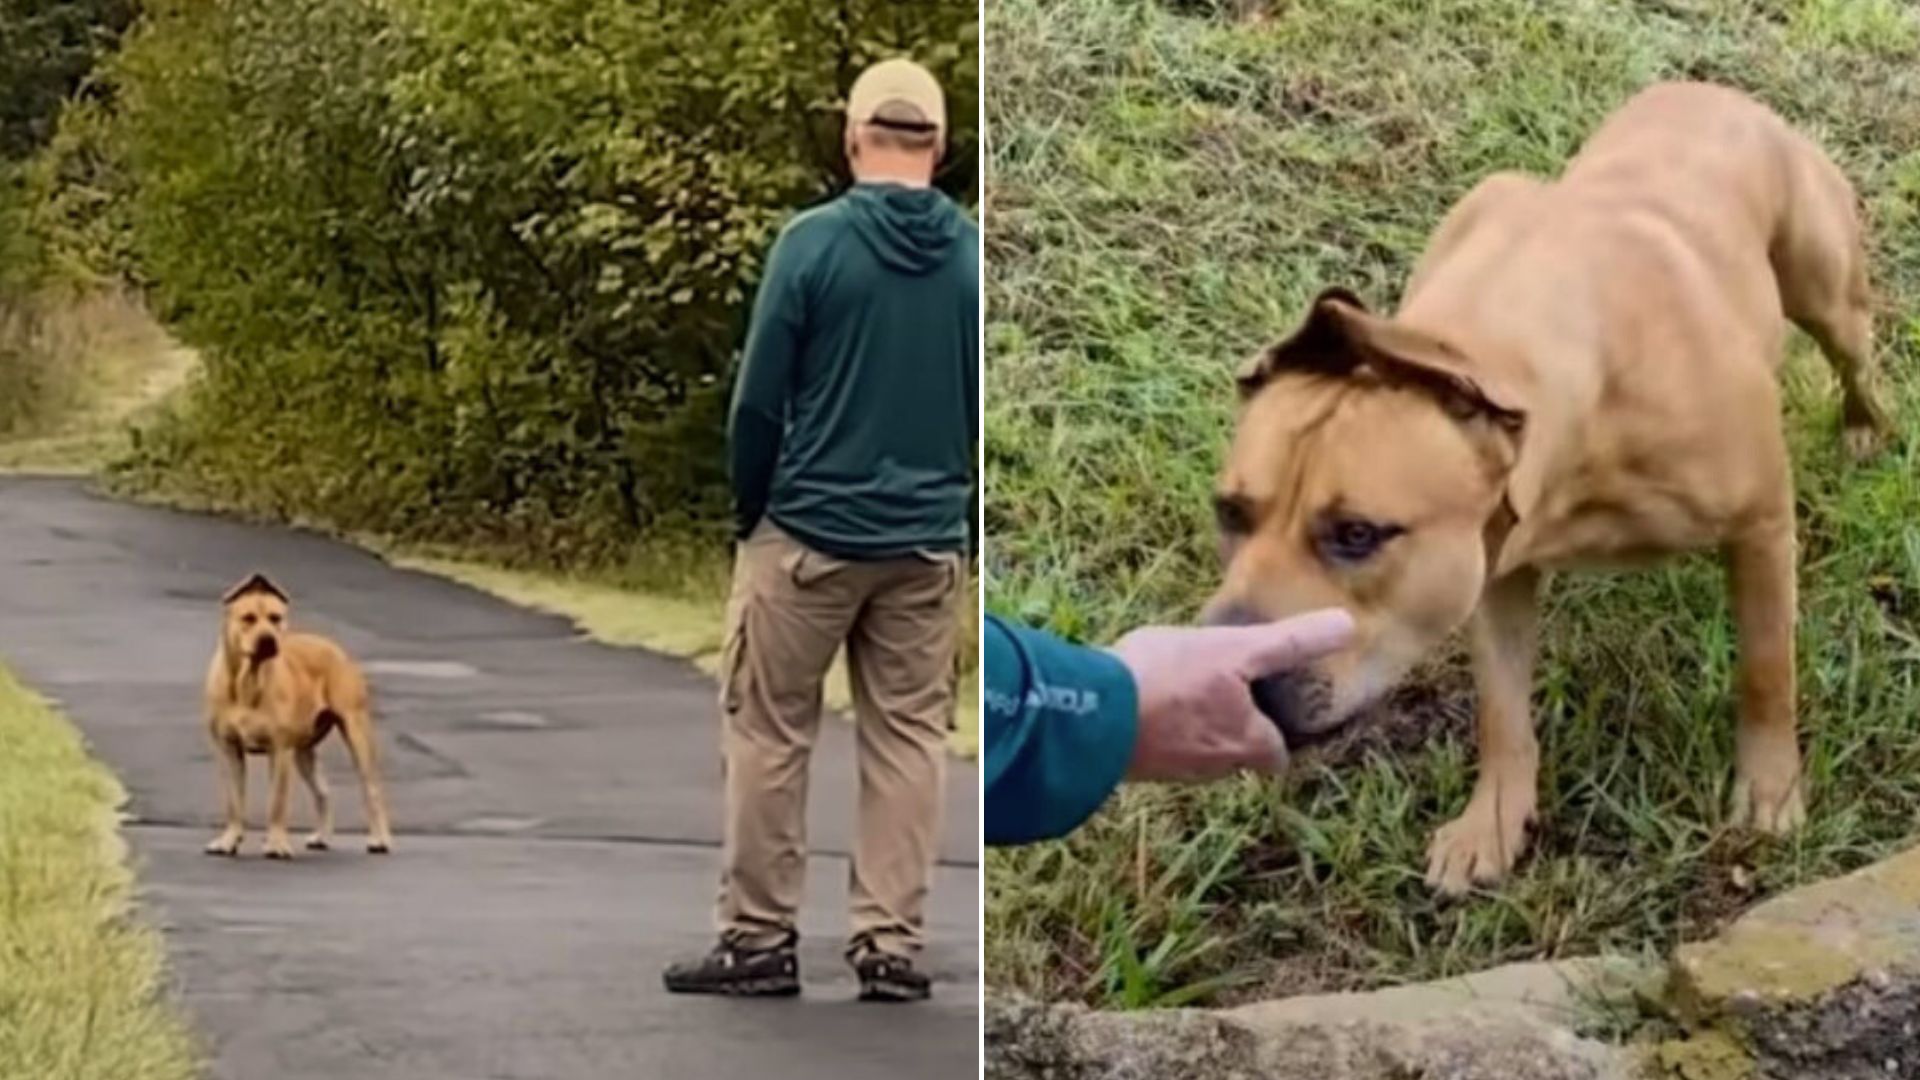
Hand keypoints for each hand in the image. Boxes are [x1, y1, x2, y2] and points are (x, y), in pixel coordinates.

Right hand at [1109, 609, 1355, 782]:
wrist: (1094, 712)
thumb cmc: (1173, 680)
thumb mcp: (1237, 650)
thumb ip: (1290, 643)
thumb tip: (1349, 626)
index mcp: (1246, 744)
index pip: (1277, 755)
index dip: (1280, 733)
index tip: (1276, 710)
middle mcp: (1214, 767)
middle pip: (1238, 753)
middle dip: (1237, 727)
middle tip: (1231, 690)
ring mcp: (1172, 769)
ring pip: (1198, 750)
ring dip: (1198, 726)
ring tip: (1189, 688)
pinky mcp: (1137, 762)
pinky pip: (1161, 746)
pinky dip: (1163, 726)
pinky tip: (1150, 697)